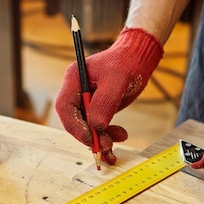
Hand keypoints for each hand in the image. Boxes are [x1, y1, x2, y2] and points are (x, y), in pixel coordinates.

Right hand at [55, 27, 162, 163]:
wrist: (139, 58)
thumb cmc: (127, 62)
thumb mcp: (118, 79)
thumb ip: (105, 101)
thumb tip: (96, 126)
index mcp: (74, 79)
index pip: (65, 107)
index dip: (75, 126)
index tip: (90, 138)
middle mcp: (76, 92)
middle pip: (74, 121)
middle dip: (89, 136)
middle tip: (106, 146)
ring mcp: (86, 101)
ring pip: (86, 127)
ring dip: (100, 139)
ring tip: (116, 143)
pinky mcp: (97, 109)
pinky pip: (97, 127)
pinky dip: (107, 136)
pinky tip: (120, 137)